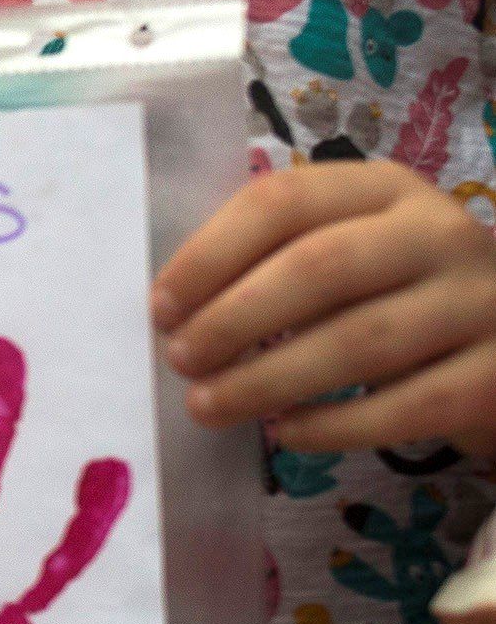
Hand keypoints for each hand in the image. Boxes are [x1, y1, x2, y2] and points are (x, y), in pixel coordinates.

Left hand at [155, 161, 495, 457]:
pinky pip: (404, 406)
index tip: (161, 307)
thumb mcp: (354, 251)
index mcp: (387, 189)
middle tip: (181, 360)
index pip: (284, 201)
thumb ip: (281, 259)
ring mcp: (482, 303)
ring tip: (209, 405)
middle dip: (233, 319)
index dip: (211, 254)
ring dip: (267, 379)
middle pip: (319, 268)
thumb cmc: (400, 296)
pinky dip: (334, 426)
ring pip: (359, 341)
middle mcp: (441, 233)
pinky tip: (287, 434)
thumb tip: (175, 310)